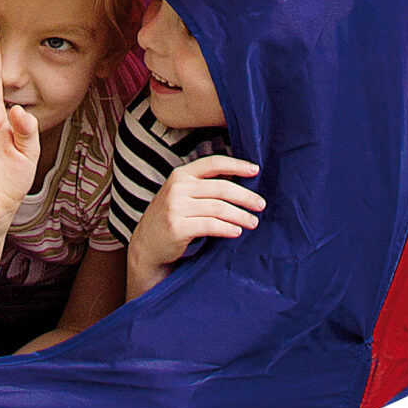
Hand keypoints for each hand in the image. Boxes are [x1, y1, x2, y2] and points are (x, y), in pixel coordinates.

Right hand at [127, 154, 264, 292]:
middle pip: (221, 187)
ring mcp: (175, 206)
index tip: (256, 170)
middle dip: (245, 196)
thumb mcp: (182, 195)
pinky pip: (210, 225)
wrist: (147, 244)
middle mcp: (177, 187)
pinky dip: (227, 228)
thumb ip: (204, 187)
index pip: (213, 163)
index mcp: (181, 174)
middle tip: (261, 205)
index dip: (236, 164)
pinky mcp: (177, 227)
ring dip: (240, 215)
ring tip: (253, 222)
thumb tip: (241, 181)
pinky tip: (237, 231)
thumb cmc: (172, 218)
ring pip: (218, 208)